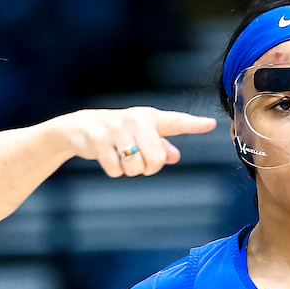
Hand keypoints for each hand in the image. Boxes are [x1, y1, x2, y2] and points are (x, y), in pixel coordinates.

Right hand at [59, 107, 215, 177]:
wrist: (79, 127)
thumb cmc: (116, 132)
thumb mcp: (139, 135)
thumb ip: (159, 145)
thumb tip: (174, 157)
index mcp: (149, 118)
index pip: (175, 122)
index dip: (193, 124)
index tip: (211, 124)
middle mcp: (135, 120)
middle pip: (156, 160)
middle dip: (147, 168)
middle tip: (136, 160)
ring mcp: (116, 128)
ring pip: (135, 168)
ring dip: (128, 170)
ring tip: (119, 155)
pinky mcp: (99, 139)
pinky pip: (116, 170)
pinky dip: (113, 170)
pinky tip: (107, 157)